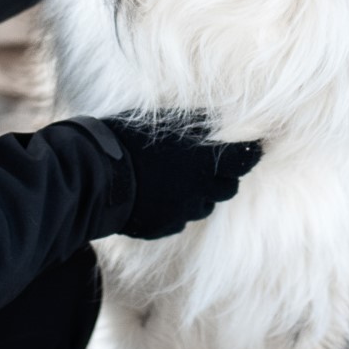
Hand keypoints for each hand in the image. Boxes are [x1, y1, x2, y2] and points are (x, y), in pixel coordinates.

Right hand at [101, 117, 261, 238]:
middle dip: (226, 177)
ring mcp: (181, 213)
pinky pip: (180, 220)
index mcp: (204, 162)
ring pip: (206, 207)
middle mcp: (199, 191)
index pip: (244, 160)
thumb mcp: (164, 122)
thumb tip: (219, 121)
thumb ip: (196, 124)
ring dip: (202, 195)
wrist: (93, 178)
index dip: (251, 154)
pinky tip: (162, 197)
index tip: (255, 148)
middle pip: (228, 188)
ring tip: (183, 181)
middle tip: (216, 166)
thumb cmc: (128, 141)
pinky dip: (178, 210)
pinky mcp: (163, 228)